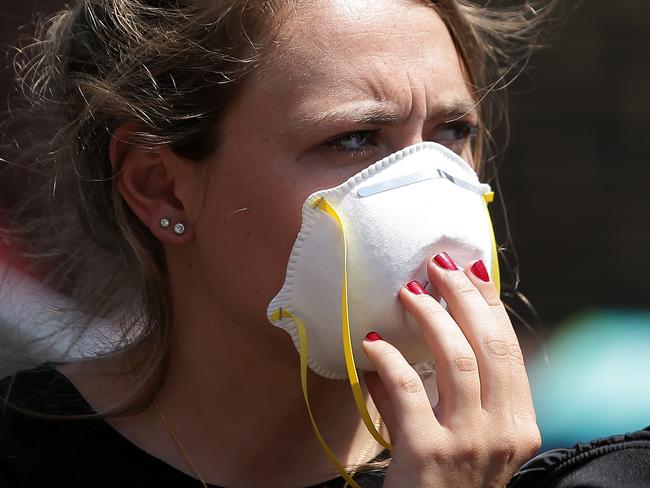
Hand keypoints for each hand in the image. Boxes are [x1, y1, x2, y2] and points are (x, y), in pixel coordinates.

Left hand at [362, 252, 540, 487]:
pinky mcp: (427, 451)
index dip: (489, 304)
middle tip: (438, 265)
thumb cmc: (444, 481)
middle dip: (464, 296)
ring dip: (430, 316)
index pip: (508, 349)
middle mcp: (502, 431)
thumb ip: (450, 393)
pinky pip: (407, 388)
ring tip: (408, 291)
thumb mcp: (467, 439)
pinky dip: (389, 358)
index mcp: (518, 424)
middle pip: (488, 345)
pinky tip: (373, 341)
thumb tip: (407, 338)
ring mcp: (468, 442)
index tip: (471, 269)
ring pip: (455, 358)